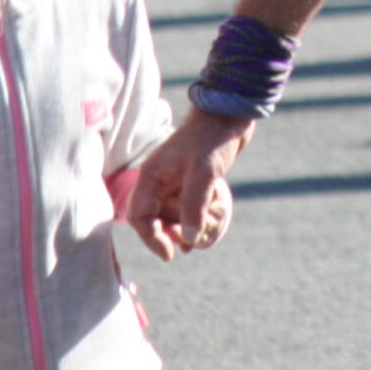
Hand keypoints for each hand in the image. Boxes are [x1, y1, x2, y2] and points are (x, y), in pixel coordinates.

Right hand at [126, 110, 257, 255]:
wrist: (230, 115)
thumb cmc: (213, 139)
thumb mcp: (204, 173)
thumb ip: (194, 206)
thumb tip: (187, 239)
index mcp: (151, 176)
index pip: (140, 217)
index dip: (152, 239)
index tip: (171, 254)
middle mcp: (158, 180)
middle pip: (154, 220)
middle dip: (170, 235)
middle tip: (191, 245)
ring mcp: (173, 181)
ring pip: (170, 215)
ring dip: (184, 227)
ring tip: (204, 236)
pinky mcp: (188, 181)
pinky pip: (185, 207)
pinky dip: (195, 217)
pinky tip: (209, 224)